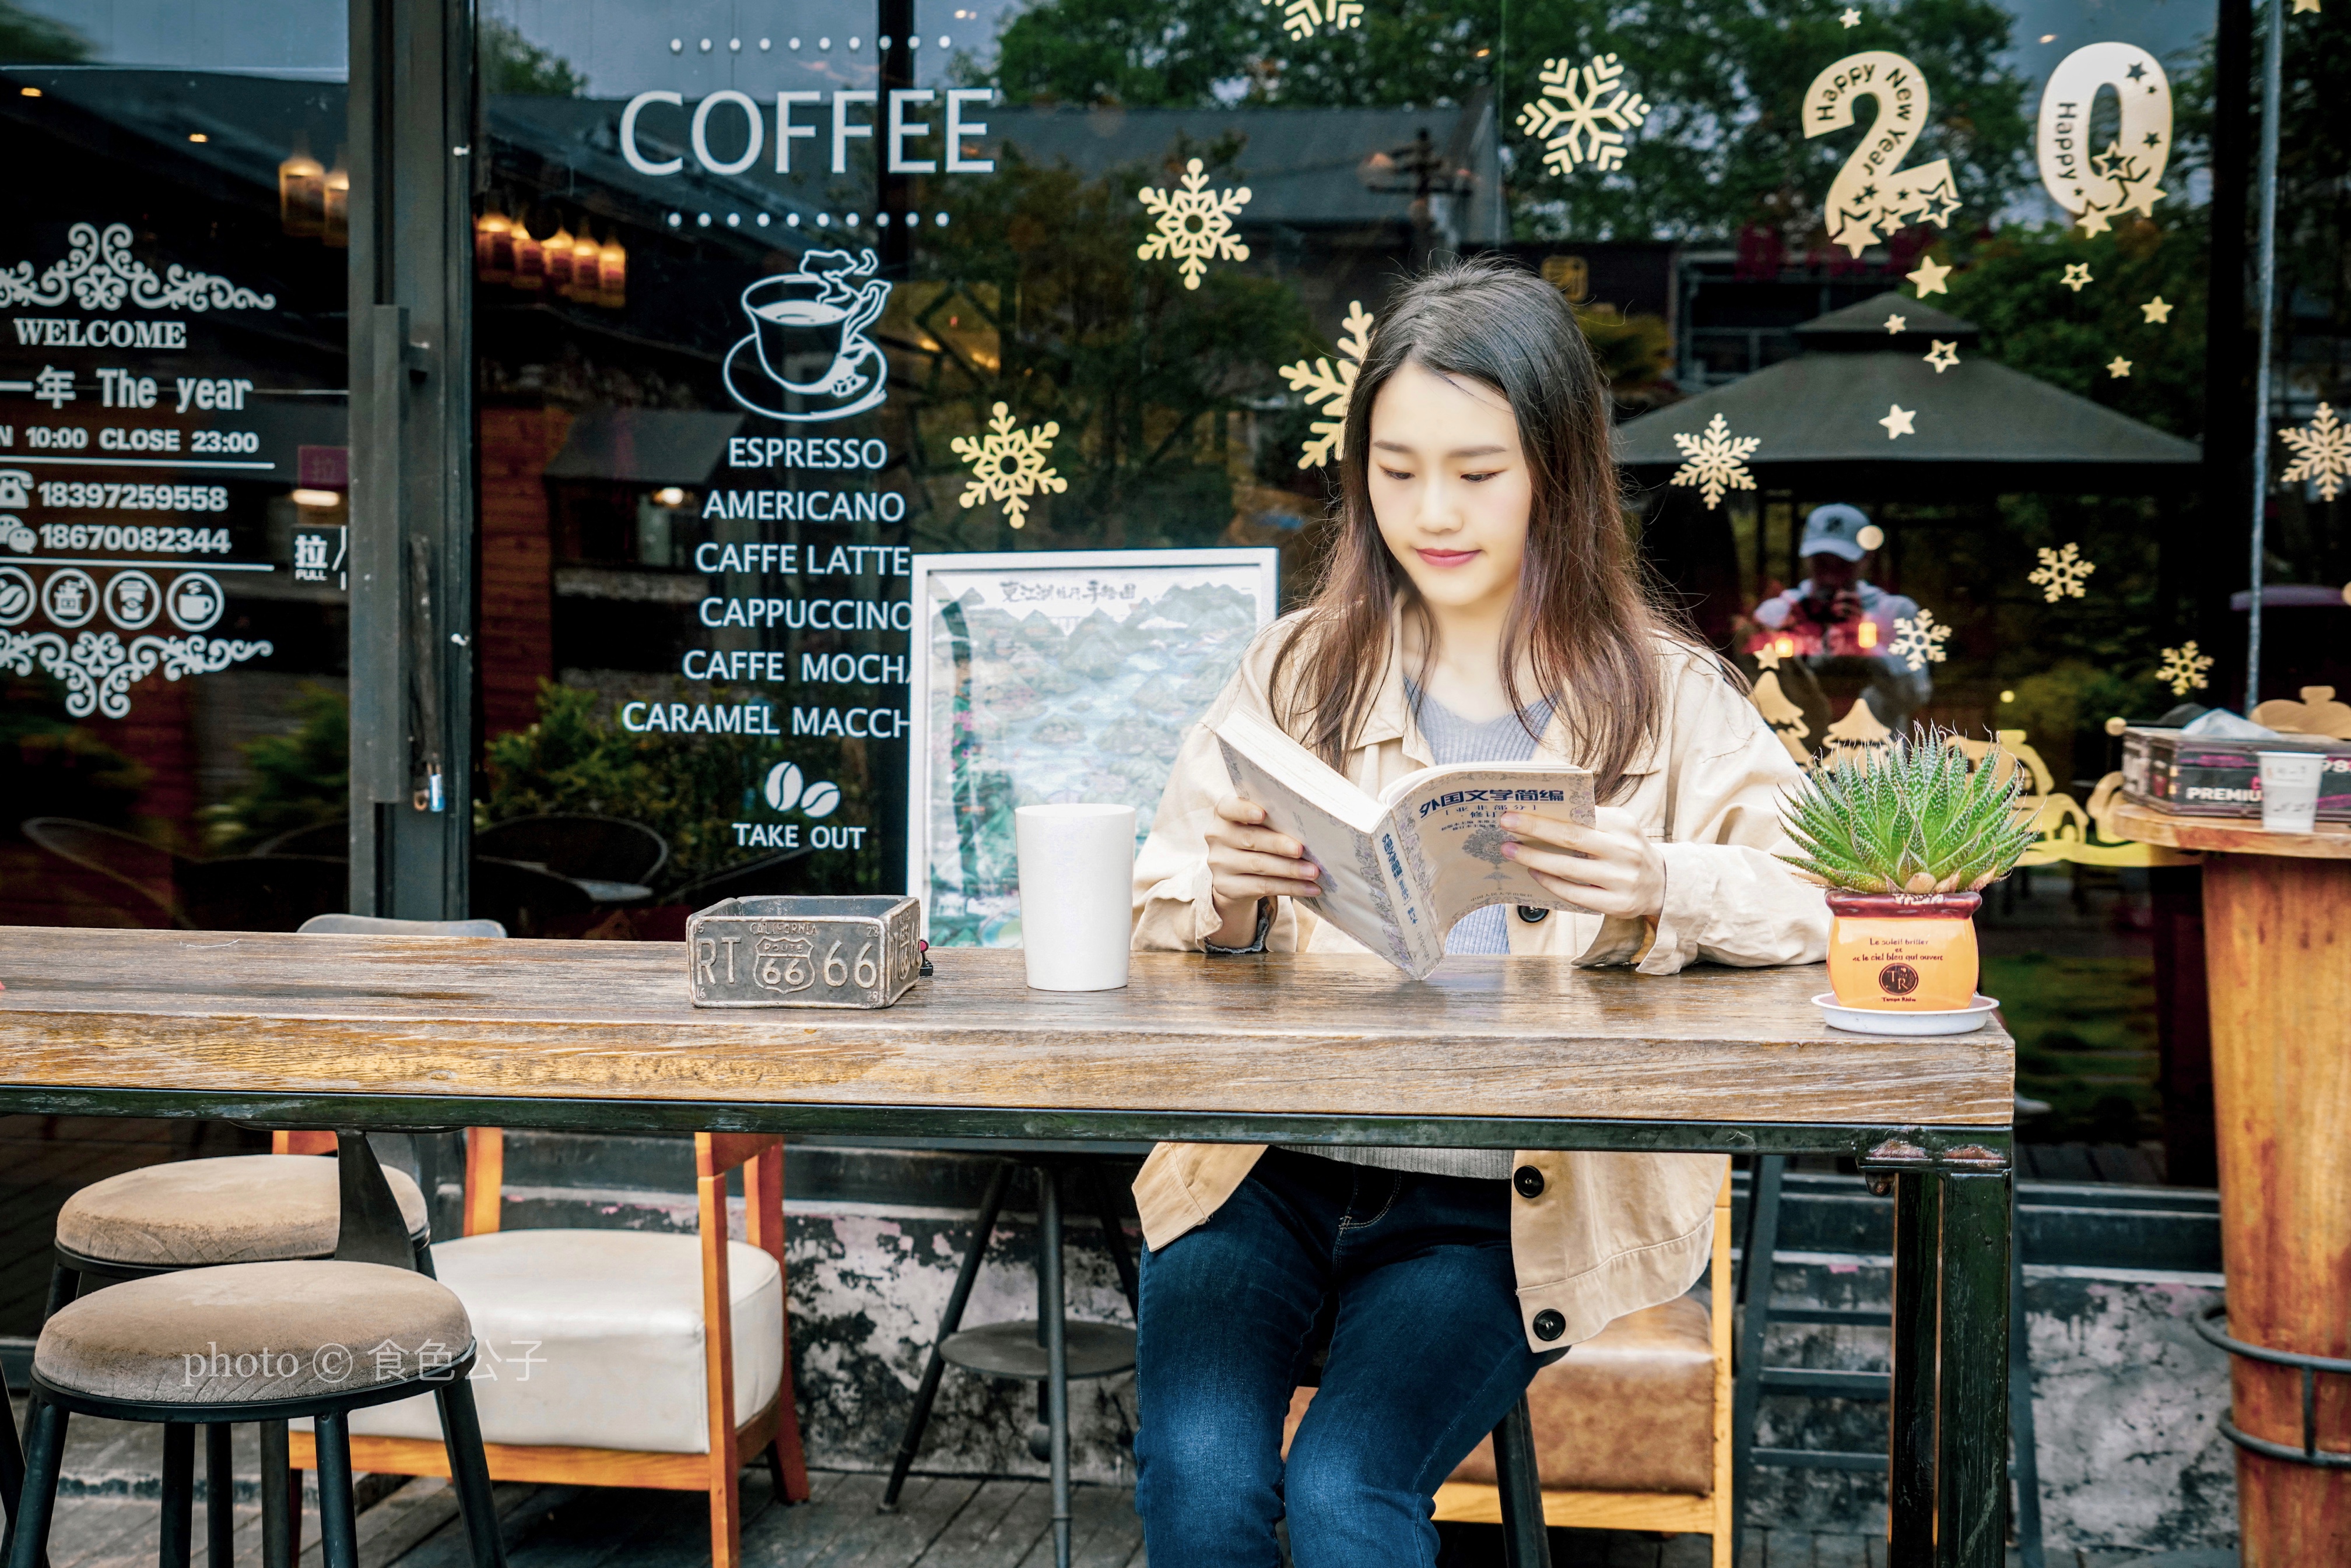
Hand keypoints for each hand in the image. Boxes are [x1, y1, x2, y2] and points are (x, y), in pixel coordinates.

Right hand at [1204, 794, 1319, 943]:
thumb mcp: (1259, 824)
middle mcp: (1216, 836)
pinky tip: (1310, 888)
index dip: (1245, 810)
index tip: (1263, 814)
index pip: (1228, 808)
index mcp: (1223, 813)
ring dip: (1290, 869)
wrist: (1236, 873)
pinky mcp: (1226, 886)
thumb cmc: (1258, 838)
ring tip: (1313, 872)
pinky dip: (1290, 887)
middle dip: (1279, 845)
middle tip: (1302, 849)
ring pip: (1259, 865)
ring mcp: (1218, 863)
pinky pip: (1262, 887)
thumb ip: (1274, 819)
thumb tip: (1310, 827)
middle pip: (1250, 839)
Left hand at [1499, 806, 1665, 922]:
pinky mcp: (1617, 904)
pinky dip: (1551, 883)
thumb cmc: (1628, 850)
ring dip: (1535, 859)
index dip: (1546, 815)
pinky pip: (1575, 894)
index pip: (1580, 816)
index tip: (1516, 811)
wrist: (1662, 884)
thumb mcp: (1620, 828)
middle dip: (1535, 830)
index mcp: (1623, 826)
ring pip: (1568, 868)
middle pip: (1572, 838)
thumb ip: (1591, 819)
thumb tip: (1545, 813)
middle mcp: (1624, 851)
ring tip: (1510, 851)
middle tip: (1505, 825)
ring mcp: (1621, 879)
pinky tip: (1534, 874)